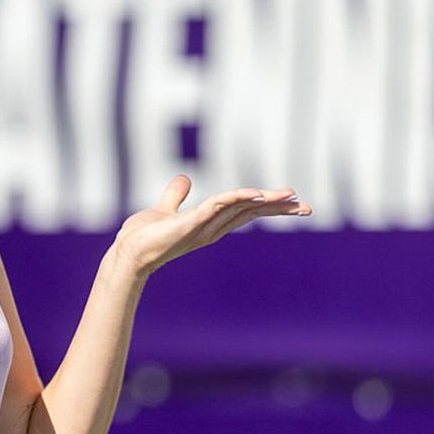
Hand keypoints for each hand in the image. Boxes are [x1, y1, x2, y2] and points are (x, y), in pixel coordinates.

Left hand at [112, 175, 310, 278]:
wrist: (126, 254)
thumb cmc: (143, 237)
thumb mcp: (163, 209)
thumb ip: (175, 195)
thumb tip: (185, 179)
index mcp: (209, 222)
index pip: (245, 210)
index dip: (268, 204)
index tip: (293, 200)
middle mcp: (211, 227)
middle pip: (251, 212)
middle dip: (278, 209)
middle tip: (307, 206)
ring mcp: (202, 227)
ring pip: (239, 209)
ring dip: (264, 201)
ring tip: (289, 196)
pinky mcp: (189, 225)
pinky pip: (216, 207)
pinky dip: (235, 199)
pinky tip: (253, 193)